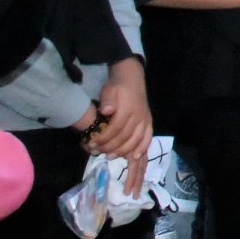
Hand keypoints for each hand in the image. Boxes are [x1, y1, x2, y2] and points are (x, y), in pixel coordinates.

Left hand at [91, 59, 151, 194]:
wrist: (133, 79)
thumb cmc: (118, 87)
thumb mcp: (110, 90)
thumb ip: (108, 101)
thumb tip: (106, 111)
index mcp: (129, 110)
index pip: (115, 129)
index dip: (102, 139)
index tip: (90, 145)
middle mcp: (140, 118)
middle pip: (126, 138)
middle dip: (111, 148)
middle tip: (98, 153)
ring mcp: (146, 122)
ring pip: (138, 142)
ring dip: (125, 152)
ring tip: (111, 157)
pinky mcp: (148, 125)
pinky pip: (147, 140)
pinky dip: (142, 151)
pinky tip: (135, 159)